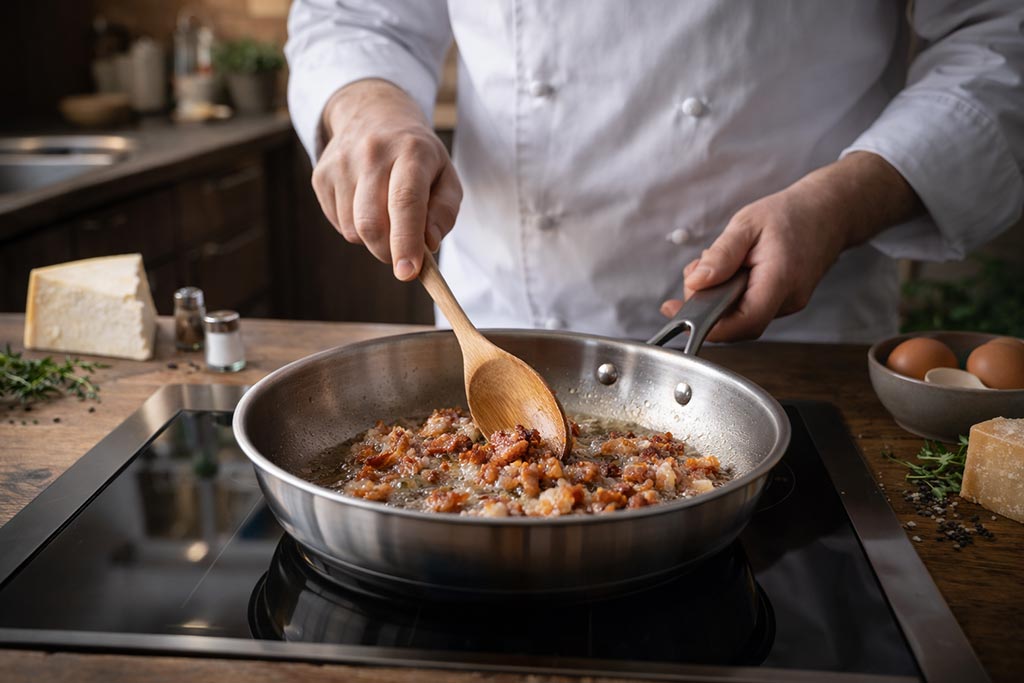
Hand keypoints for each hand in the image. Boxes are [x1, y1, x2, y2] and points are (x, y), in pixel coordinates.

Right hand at [312, 79, 462, 280]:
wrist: (374, 115)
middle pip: (372, 223)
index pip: (405, 201)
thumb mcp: (446, 176)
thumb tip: (428, 243)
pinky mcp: (321, 175)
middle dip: (389, 252)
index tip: (408, 273)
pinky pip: (339, 223)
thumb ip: (444, 212)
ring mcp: (341, 163)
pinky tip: (367, 205)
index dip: (405, 241)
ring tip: (386, 214)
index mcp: (411, 151)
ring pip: (354, 229)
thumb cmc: (418, 157)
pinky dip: (356, 228)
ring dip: (374, 239)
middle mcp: (372, 153)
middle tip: (404, 255)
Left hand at [660, 152, 920, 340]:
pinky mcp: (785, 301)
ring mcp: (789, 304)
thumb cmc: (791, 214)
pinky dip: (732, 294)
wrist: (830, 211)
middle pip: (738, 323)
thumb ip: (721, 255)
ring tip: (712, 265)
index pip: (744, 322)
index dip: (708, 326)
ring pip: (742, 316)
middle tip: (693, 275)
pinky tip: (729, 270)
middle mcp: (788, 300)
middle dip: (707, 306)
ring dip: (718, 297)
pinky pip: (751, 307)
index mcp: (780, 280)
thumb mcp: (747, 224)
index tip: (678, 313)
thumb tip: (695, 283)